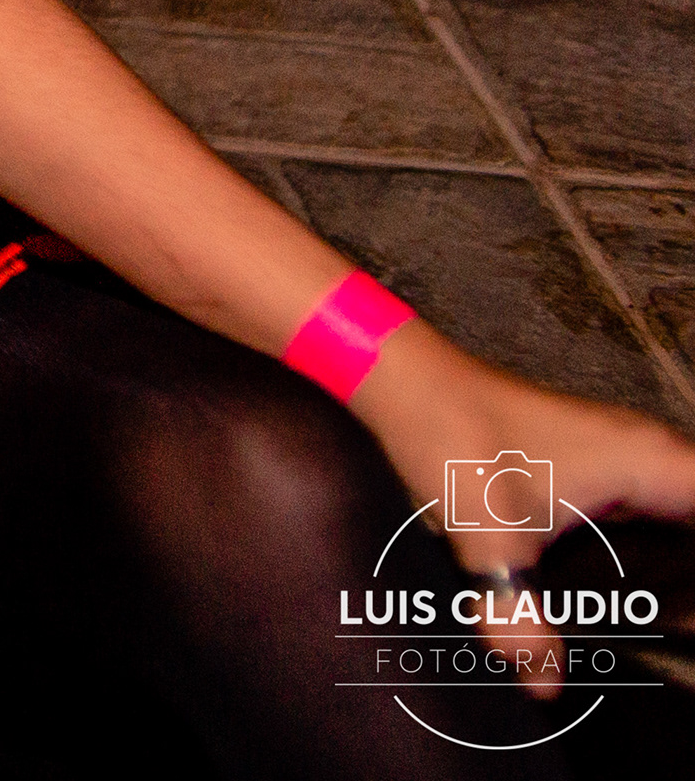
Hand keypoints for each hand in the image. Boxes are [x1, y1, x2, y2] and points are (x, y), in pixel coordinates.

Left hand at [350, 326, 694, 696]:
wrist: (404, 382)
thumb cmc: (456, 445)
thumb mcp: (491, 544)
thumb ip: (520, 621)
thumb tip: (545, 688)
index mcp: (653, 463)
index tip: (689, 617)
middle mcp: (650, 451)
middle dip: (691, 573)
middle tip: (675, 626)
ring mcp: (621, 452)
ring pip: (677, 514)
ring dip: (674, 560)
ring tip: (659, 618)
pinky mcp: (589, 460)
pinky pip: (644, 508)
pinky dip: (645, 545)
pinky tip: (620, 589)